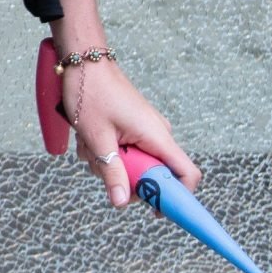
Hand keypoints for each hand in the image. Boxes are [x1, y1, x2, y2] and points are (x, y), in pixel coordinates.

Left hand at [64, 58, 198, 208]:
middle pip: (154, 175)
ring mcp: (146, 131)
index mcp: (157, 136)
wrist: (84, 62)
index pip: (187, 174)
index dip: (178, 197)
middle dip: (124, 178)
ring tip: (90, 144)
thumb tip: (121, 203)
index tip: (155, 211)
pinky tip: (89, 138)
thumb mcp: (98, 138)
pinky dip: (106, 151)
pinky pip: (125, 152)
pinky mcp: (133, 128)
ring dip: (109, 163)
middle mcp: (157, 134)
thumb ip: (112, 172)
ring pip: (134, 165)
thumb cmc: (91, 93)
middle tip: (99, 165)